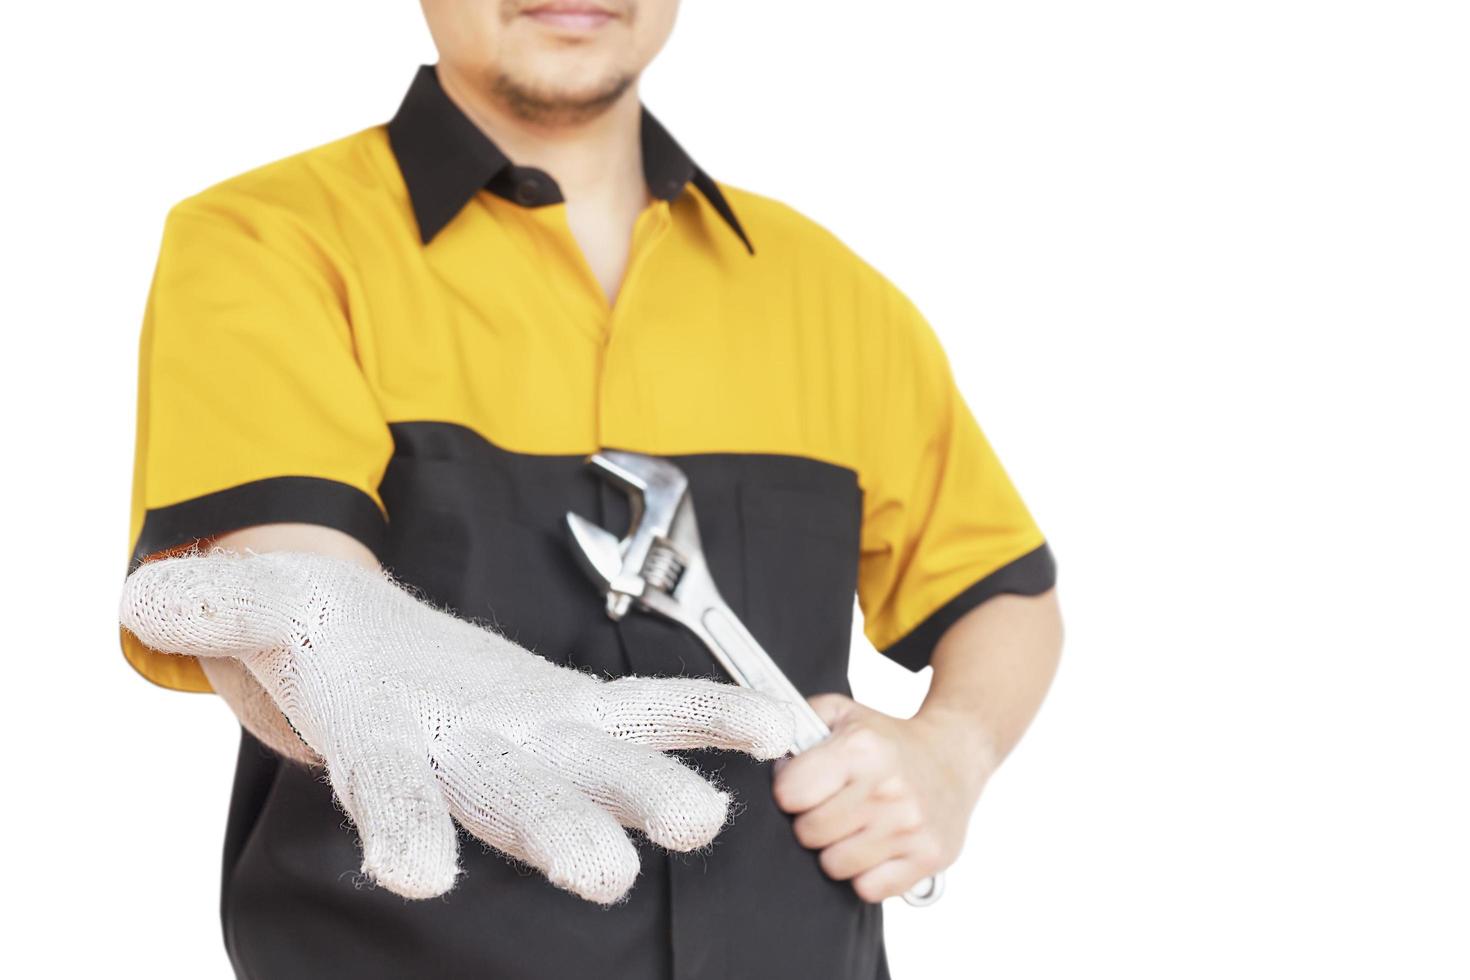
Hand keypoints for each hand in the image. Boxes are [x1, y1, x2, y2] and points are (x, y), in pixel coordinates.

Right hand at [120, 549, 792, 903]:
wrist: (372, 659)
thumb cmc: (317, 645)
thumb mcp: (259, 610)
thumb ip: (216, 602)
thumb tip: (152, 594)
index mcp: (392, 746)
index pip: (392, 793)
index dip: (400, 829)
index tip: (411, 871)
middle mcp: (470, 762)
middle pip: (515, 804)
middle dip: (557, 836)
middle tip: (602, 875)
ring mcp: (534, 738)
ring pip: (596, 773)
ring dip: (650, 796)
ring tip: (704, 824)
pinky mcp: (577, 704)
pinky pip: (654, 709)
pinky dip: (711, 718)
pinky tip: (778, 729)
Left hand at [771, 693, 994, 902]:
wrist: (954, 756)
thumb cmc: (887, 739)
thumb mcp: (843, 713)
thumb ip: (796, 721)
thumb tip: (766, 748)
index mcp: (863, 748)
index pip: (790, 793)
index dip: (789, 791)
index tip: (804, 785)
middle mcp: (889, 788)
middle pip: (809, 833)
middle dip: (812, 821)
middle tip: (833, 807)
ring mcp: (911, 826)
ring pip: (835, 866)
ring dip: (837, 850)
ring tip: (855, 826)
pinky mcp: (928, 857)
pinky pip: (868, 889)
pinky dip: (866, 874)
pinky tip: (876, 848)